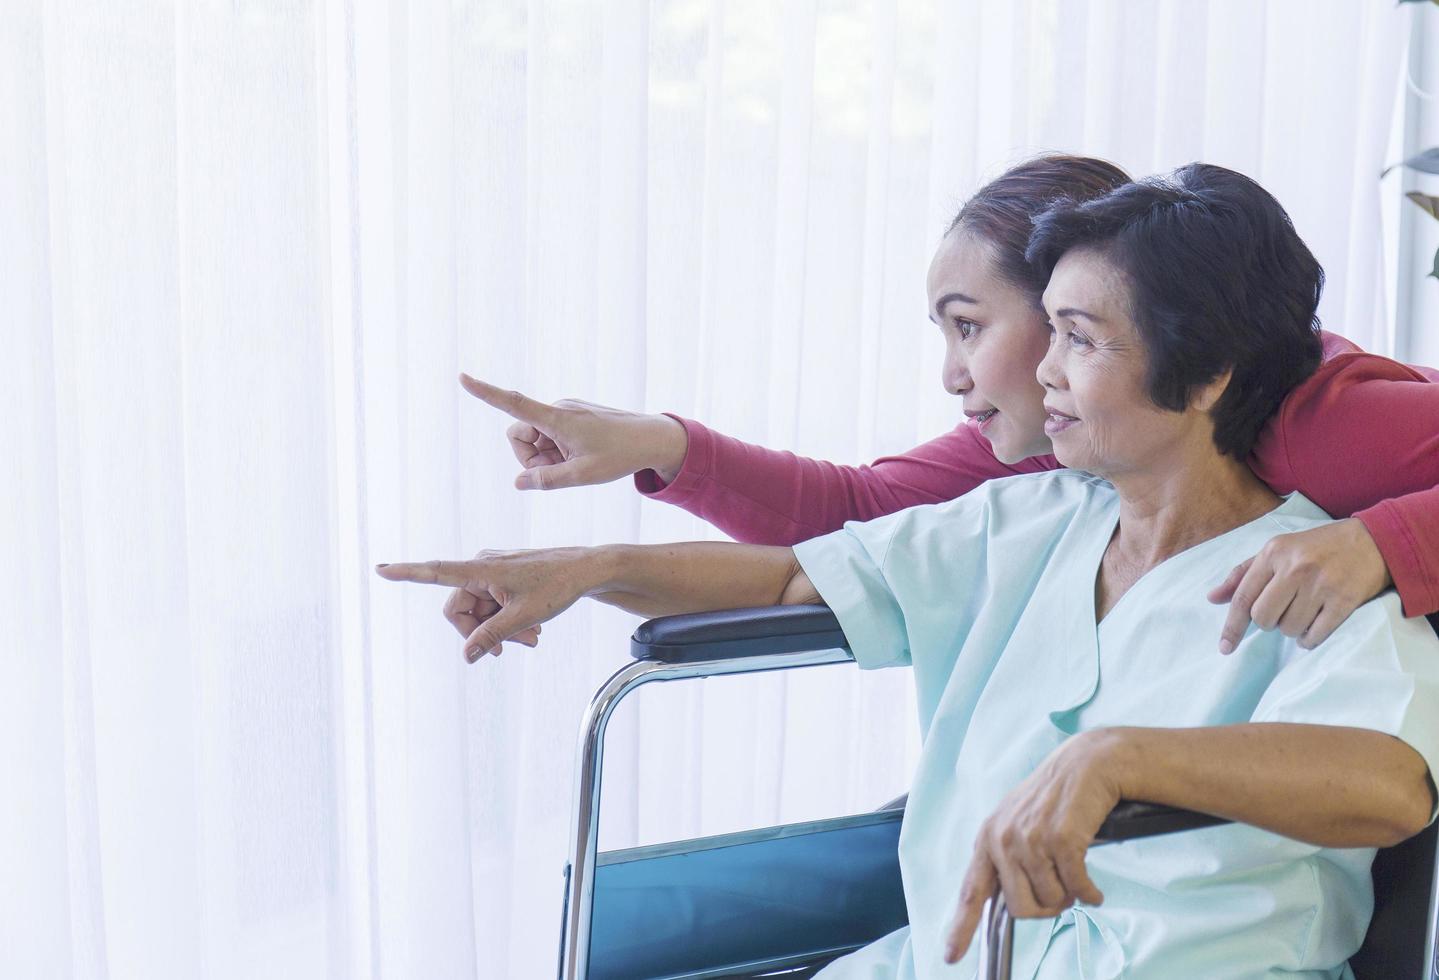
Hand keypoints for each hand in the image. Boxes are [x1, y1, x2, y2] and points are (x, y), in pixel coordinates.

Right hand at [375, 547, 599, 661]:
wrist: (587, 571)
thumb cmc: (559, 586)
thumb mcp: (525, 616)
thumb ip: (493, 636)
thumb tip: (467, 656)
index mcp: (482, 568)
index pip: (437, 572)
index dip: (407, 573)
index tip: (381, 569)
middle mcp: (482, 566)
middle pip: (460, 609)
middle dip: (482, 632)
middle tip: (515, 648)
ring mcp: (492, 573)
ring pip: (479, 611)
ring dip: (499, 630)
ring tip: (531, 640)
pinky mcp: (502, 578)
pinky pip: (492, 606)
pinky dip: (506, 621)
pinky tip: (530, 630)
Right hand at [459, 374, 688, 489]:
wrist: (653, 438)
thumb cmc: (620, 456)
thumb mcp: (582, 476)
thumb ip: (546, 480)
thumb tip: (519, 482)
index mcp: (557, 419)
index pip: (513, 404)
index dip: (485, 392)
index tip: (462, 378)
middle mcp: (558, 408)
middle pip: (520, 436)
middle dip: (530, 458)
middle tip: (561, 472)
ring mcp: (566, 410)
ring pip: (536, 438)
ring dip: (547, 456)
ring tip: (577, 463)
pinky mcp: (573, 414)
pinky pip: (551, 435)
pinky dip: (558, 451)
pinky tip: (583, 456)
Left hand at [944, 733, 1117, 963]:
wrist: (1086, 765)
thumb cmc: (1054, 800)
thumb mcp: (1018, 823)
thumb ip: (1007, 860)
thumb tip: (1010, 904)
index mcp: (988, 838)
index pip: (971, 891)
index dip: (961, 928)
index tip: (951, 956)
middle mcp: (1003, 839)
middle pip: (1020, 909)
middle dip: (1045, 907)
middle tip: (1060, 889)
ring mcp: (1031, 839)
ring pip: (1051, 901)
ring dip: (1068, 896)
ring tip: (1074, 872)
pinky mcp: (1061, 840)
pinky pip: (1076, 889)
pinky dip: (1089, 894)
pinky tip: (1093, 888)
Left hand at [1207, 518, 1391, 653]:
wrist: (1372, 541)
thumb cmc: (1317, 548)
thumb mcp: (1277, 550)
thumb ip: (1243, 574)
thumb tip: (1212, 598)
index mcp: (1273, 553)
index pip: (1243, 597)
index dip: (1232, 626)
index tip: (1225, 647)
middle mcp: (1295, 568)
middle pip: (1263, 618)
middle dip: (1268, 623)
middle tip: (1282, 612)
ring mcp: (1320, 584)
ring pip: (1288, 629)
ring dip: (1292, 630)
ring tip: (1304, 613)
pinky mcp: (1344, 600)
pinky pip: (1314, 635)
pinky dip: (1309, 639)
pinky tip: (1314, 626)